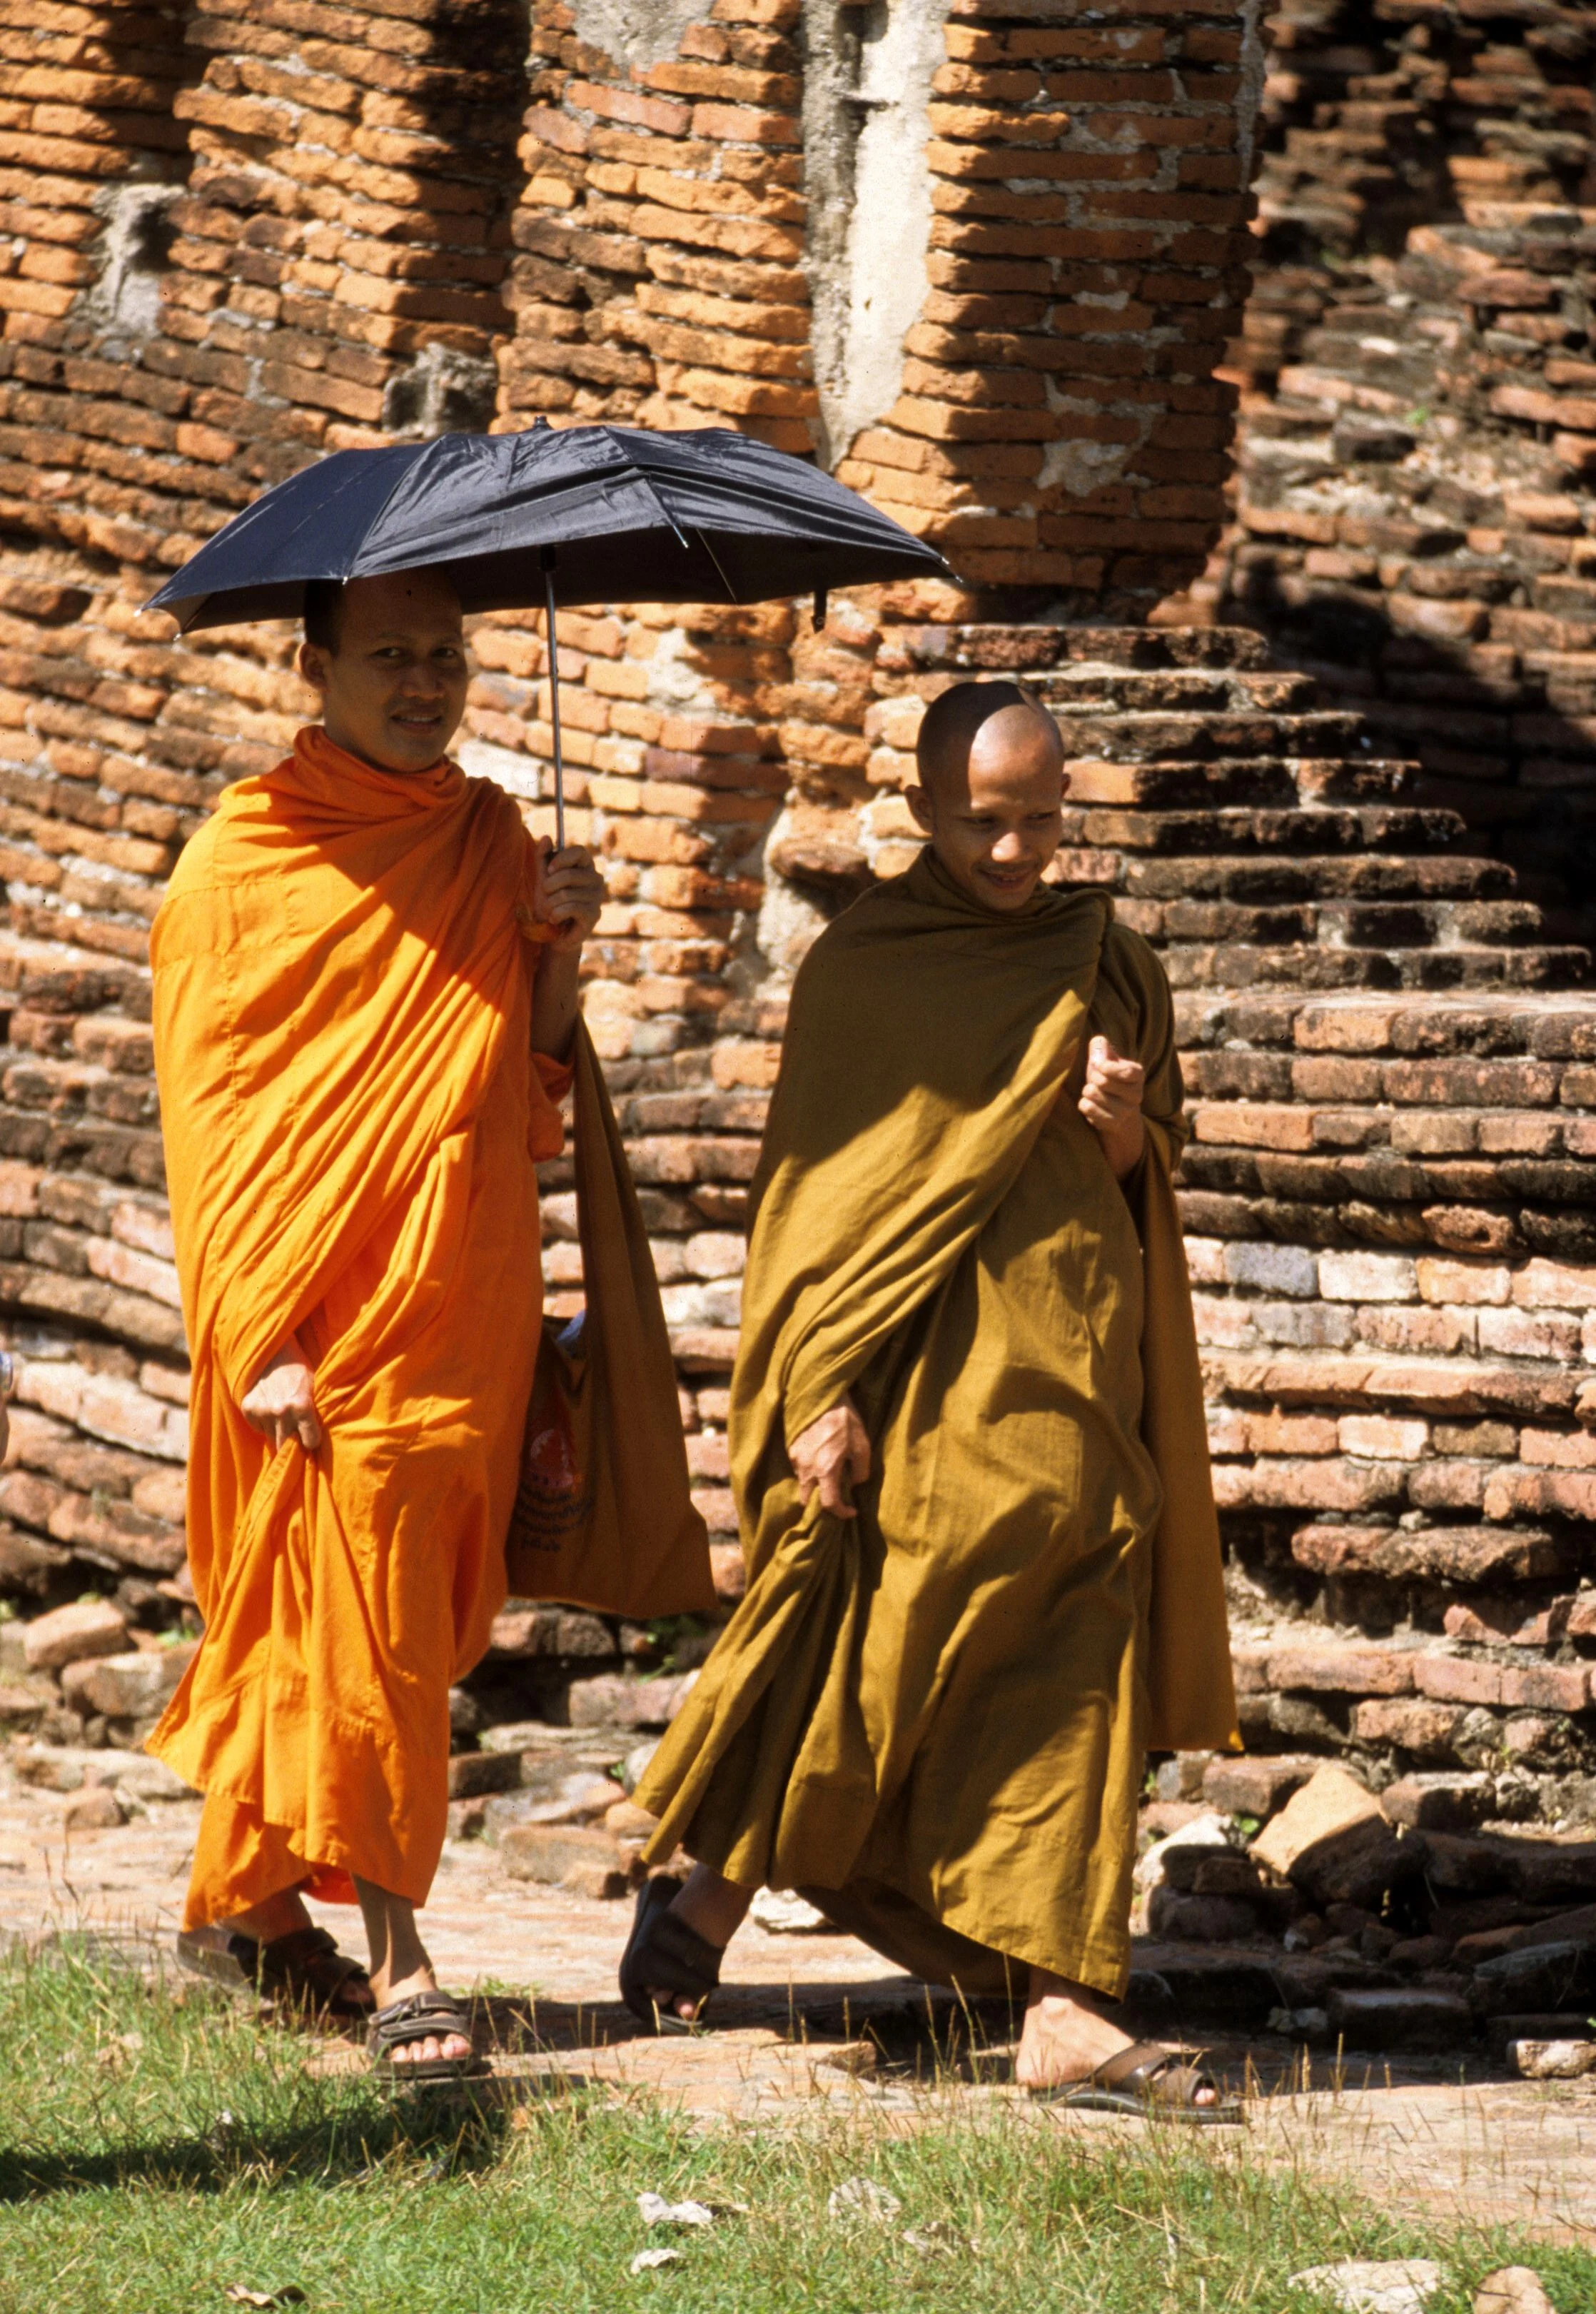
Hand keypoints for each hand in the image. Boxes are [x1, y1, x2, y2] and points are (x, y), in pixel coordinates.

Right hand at [240, 1337, 322, 1452]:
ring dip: (278, 1431)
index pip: (310, 1442)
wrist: (272, 1349)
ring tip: (282, 1414)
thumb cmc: (298, 1368)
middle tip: (296, 1436)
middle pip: (286, 1446)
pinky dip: (264, 1423)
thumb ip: (314, 1413)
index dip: (312, 1440)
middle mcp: (281, 1411)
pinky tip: (269, 1407)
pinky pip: (258, 1428)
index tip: (311, 1437)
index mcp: (302, 1406)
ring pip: (272, 1437)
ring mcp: (262, 1411)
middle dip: (293, 1444)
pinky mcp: (248, 1408)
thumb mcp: (314, 1387)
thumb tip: (315, 1440)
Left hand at [534, 838, 604, 953]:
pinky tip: (555, 920)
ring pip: (566, 893)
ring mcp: (597, 897)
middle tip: (546, 896)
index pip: (580, 851)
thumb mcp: (543, 879)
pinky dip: (556, 914)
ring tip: (550, 911)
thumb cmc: (550, 904)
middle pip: (569, 874)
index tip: (549, 870)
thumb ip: (543, 858)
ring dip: (550, 904)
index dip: (562, 858)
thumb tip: (547, 837)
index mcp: (585, 867)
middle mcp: (596, 879)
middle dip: (549, 886)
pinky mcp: (594, 914)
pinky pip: (570, 908)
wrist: (553, 934)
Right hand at [789, 1398, 870, 1520]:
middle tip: (836, 1498)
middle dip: (821, 1505)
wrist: (822, 1395)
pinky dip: (809, 1472)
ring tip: (829, 1476)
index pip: (828, 1504)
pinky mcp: (791, 1449)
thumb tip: (854, 1484)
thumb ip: (861, 1471)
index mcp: (825, 1469)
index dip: (841, 1513)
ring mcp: (795, 1458)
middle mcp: (806, 1468)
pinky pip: (799, 1469)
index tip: (852, 1510)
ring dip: (815, 1486)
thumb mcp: (862, 1446)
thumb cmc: (846, 1420)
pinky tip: (821, 1461)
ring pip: (802, 1484)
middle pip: (807, 1500)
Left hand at [1078, 1033, 1145, 1178]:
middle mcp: (1136, 1094)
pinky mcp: (1113, 1124)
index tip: (1101, 1066)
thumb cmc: (1108, 1082)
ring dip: (1087, 1092)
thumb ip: (1101, 1048)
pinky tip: (1093, 1107)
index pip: (1124, 1070)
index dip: (1106, 1067)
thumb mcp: (1106, 1061)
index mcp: (1138, 1074)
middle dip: (1092, 1078)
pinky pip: (1087, 1108)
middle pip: (1101, 1080)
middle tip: (1096, 1081)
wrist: (1116, 1114)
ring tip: (1095, 1095)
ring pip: (1092, 1094)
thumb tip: (1098, 1043)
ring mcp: (1126, 1111)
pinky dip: (1084, 1105)